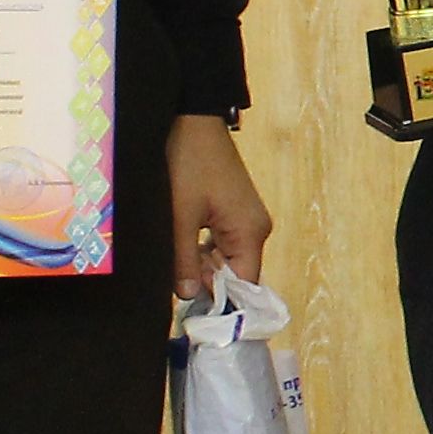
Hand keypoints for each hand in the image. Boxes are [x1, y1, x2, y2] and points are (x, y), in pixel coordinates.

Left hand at [164, 116, 270, 296]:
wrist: (193, 119)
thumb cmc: (188, 164)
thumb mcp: (180, 215)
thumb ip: (184, 259)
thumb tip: (187, 297)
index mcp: (250, 232)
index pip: (244, 284)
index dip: (222, 302)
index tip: (194, 314)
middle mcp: (257, 228)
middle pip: (236, 273)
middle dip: (208, 281)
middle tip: (176, 283)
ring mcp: (248, 218)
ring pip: (227, 258)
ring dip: (203, 264)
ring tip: (177, 260)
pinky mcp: (237, 210)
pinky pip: (224, 242)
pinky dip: (205, 249)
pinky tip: (184, 244)